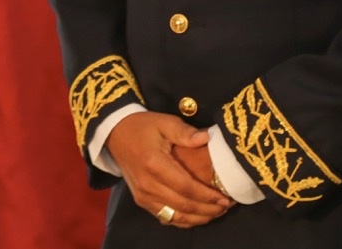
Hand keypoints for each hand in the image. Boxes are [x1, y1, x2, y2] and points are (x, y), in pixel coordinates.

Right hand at [106, 112, 232, 228]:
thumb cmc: (142, 126)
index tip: (225, 197)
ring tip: (217, 212)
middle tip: (226, 206)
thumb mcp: (164, 122)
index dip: (207, 196)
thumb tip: (206, 138)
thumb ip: (184, 132)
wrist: (115, 134)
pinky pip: (166, 217)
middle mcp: (148, 185)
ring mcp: (143, 196)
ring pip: (176, 216)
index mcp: (154, 164)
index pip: (186, 187)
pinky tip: (198, 216)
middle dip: (208, 209)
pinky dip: (184, 220)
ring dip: (199, 218)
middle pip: (183, 205)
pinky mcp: (142, 201)